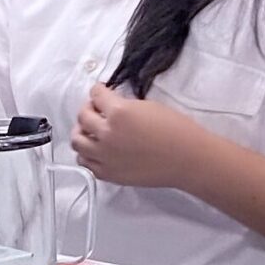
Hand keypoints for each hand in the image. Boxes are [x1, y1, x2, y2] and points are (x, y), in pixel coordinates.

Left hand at [70, 82, 210, 190]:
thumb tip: (111, 107)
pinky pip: (86, 163)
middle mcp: (106, 134)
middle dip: (88, 109)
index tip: (100, 91)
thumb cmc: (175, 129)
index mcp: (118, 113)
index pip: (96, 95)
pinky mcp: (108, 174)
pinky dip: (87, 154)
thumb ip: (124, 106)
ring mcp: (104, 156)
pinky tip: (96, 150)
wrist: (187, 159)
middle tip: (96, 109)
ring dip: (82, 132)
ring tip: (92, 131)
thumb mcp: (148, 106)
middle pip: (82, 117)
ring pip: (77, 141)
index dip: (98, 91)